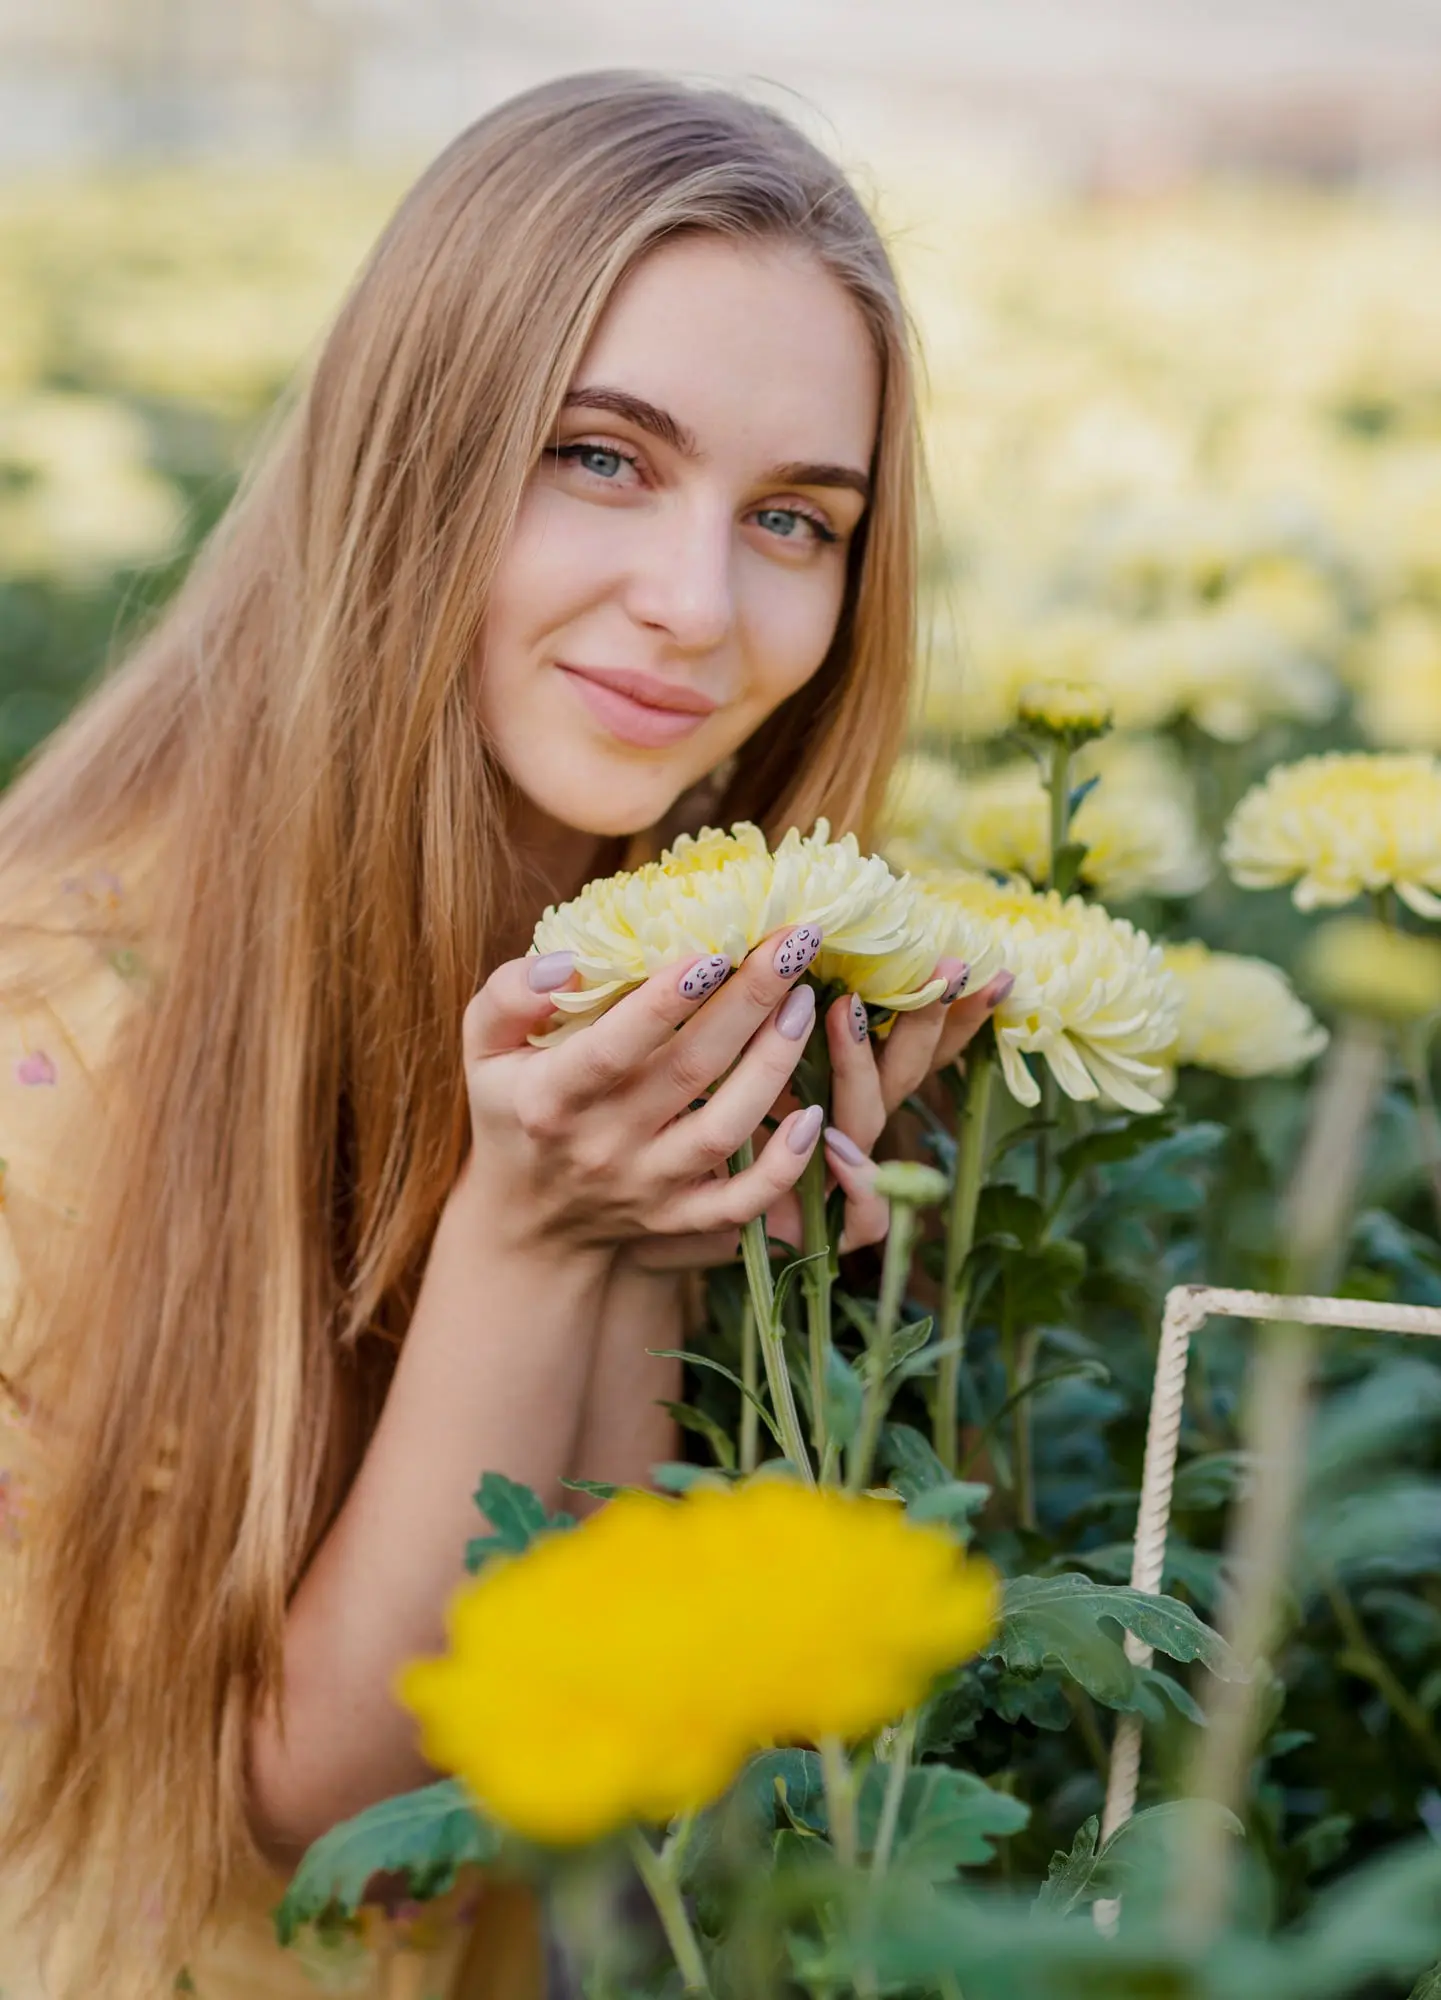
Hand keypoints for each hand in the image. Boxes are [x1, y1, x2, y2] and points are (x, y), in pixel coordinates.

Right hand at [451, 925, 829, 1253]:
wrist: (528, 1221)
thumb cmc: (513, 1107)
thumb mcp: (484, 1046)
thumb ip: (509, 995)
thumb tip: (568, 962)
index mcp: (550, 1098)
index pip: (611, 1047)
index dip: (662, 1001)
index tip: (712, 949)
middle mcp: (602, 1146)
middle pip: (688, 1072)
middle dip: (748, 1002)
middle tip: (795, 943)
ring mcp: (647, 1188)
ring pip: (724, 1130)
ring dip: (773, 1065)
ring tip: (804, 1003)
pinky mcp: (681, 1219)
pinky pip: (741, 1204)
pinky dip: (782, 1167)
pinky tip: (814, 1116)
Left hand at [629, 960, 1014, 1269]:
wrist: (626, 1223)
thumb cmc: (659, 1122)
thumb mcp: (702, 1050)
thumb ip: (737, 998)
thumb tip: (763, 922)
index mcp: (823, 1083)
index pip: (905, 1042)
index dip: (949, 1009)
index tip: (980, 961)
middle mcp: (836, 1128)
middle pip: (903, 1075)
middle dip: (928, 1020)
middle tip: (941, 969)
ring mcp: (824, 1180)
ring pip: (870, 1126)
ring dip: (862, 1067)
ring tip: (845, 1010)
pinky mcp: (805, 1231)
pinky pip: (862, 1217)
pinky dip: (860, 1182)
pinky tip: (825, 1133)